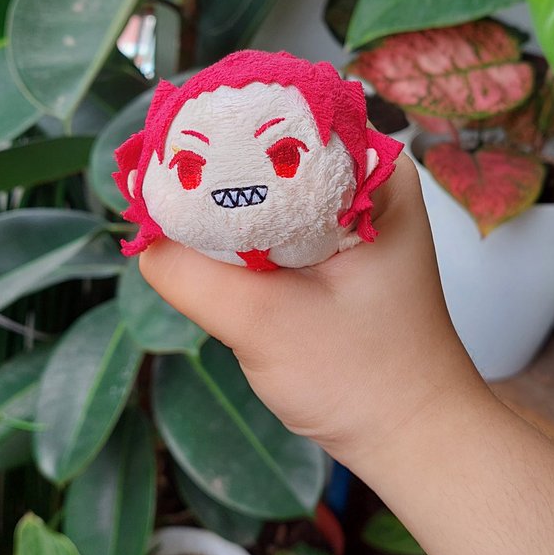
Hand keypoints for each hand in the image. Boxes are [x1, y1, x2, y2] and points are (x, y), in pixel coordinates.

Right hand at [138, 153, 486, 464]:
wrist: (410, 436)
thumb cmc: (363, 379)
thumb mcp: (263, 323)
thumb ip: (193, 275)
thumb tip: (143, 239)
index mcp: (376, 171)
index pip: (283, 118)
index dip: (218, 126)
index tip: (162, 146)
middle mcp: (367, 180)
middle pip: (270, 150)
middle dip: (211, 166)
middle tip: (150, 179)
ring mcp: (349, 217)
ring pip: (266, 190)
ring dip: (220, 205)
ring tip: (162, 206)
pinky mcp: (331, 250)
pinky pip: (273, 224)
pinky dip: (236, 236)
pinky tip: (197, 246)